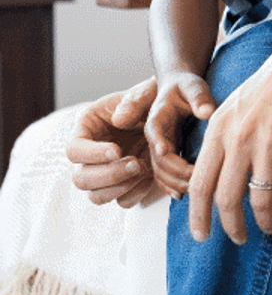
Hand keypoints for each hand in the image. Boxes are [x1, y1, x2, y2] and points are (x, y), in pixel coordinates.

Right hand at [66, 78, 164, 207]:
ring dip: (120, 188)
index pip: (73, 150)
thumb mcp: (146, 93)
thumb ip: (134, 101)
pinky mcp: (125, 184)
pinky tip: (150, 177)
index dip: (92, 154)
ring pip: (96, 196)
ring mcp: (106, 172)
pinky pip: (122, 201)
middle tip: (136, 163)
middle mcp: (91, 155)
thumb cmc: (154, 99)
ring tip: (144, 169)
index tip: (117, 150)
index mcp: (87, 128)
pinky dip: (136, 194)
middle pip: (81, 180)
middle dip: (109, 175)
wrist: (173, 115)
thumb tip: (118, 121)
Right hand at [143, 69, 216, 196]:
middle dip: (176, 173)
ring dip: (174, 183)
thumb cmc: (186, 85)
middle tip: (197, 180)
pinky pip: (162, 175)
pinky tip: (182, 194)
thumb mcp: (192, 85)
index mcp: (157, 118)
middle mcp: (154, 137)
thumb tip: (207, 112)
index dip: (163, 148)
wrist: (179, 88)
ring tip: (195, 189)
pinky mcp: (165, 155)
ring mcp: (158, 147)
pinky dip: (170, 186)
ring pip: (159, 172)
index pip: (156, 136)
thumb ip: (199, 97)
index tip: (175, 159)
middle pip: (158, 161)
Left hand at [186, 21, 271, 242]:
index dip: (198, 216)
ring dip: (263, 223)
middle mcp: (240, 139)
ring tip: (268, 229)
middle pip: (226, 199)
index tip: (201, 235)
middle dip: (230, 227)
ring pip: (260, 200)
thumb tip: (209, 173)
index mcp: (219, 130)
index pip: (199, 184)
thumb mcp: (234, 106)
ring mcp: (270, 143)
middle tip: (237, 238)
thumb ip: (220, 138)